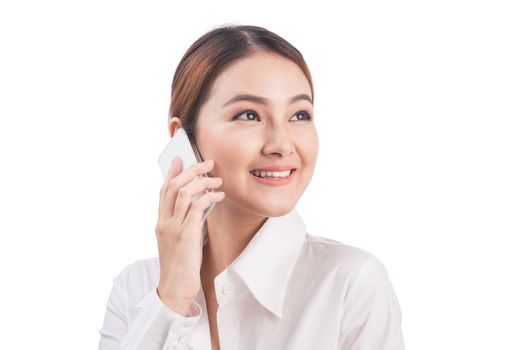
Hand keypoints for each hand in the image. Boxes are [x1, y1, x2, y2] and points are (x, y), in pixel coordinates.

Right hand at [155, 156, 224, 314]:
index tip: (179, 159)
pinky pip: (197, 208)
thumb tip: (204, 203)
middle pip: (174, 186)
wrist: (175, 289)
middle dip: (191, 170)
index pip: (163, 191)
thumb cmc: (181, 265)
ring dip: (203, 182)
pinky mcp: (186, 236)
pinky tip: (219, 196)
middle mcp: (164, 222)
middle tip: (207, 163)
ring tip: (217, 180)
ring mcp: (173, 228)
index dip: (171, 172)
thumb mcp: (182, 239)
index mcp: (161, 222)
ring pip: (184, 193)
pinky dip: (209, 198)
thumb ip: (188, 221)